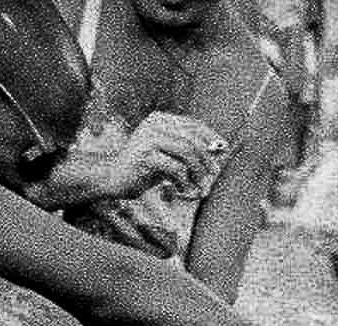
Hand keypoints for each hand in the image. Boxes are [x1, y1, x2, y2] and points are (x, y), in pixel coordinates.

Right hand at [48, 113, 225, 204]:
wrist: (114, 179)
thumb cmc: (143, 170)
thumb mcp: (166, 156)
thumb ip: (186, 151)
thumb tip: (218, 150)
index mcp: (160, 120)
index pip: (193, 125)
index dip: (211, 138)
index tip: (223, 151)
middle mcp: (154, 124)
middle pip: (192, 138)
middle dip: (207, 159)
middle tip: (214, 176)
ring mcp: (148, 138)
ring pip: (187, 151)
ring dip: (198, 172)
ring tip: (201, 188)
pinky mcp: (145, 156)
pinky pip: (175, 168)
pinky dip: (184, 182)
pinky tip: (183, 192)